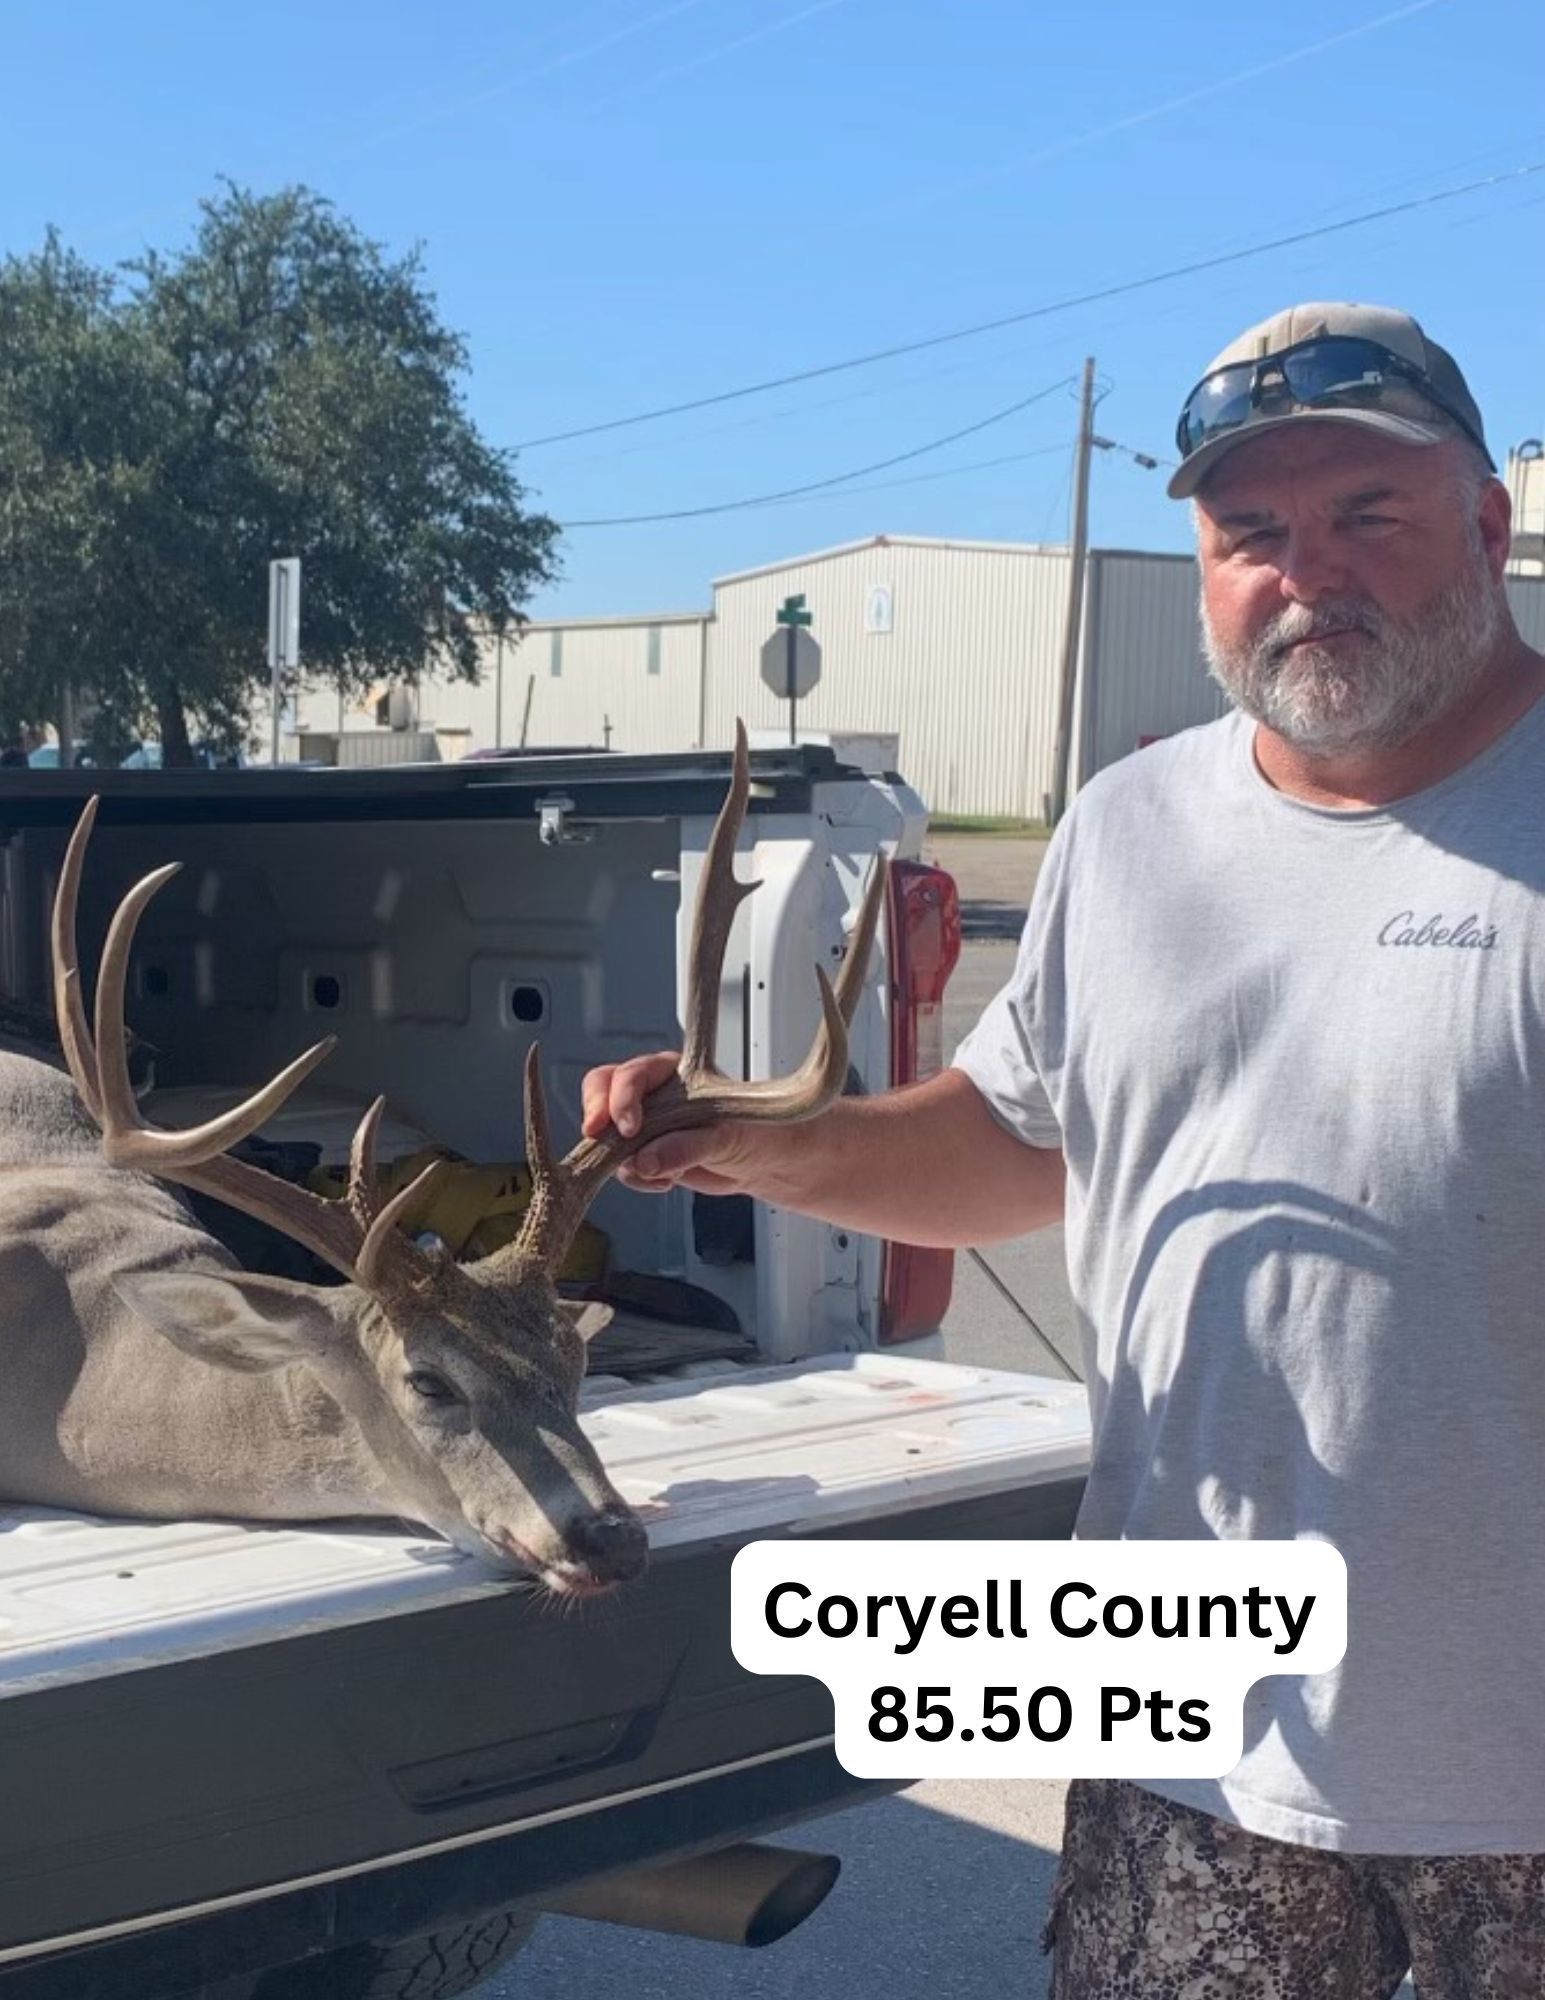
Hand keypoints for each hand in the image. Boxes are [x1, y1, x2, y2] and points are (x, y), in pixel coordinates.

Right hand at [580, 1053, 759, 1196]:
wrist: (763, 1164)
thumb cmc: (756, 1134)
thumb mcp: (727, 1137)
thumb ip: (687, 1146)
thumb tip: (645, 1159)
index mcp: (673, 1072)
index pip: (631, 1073)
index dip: (622, 1098)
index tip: (629, 1128)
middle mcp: (653, 1092)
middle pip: (602, 1088)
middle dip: (598, 1113)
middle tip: (598, 1137)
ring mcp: (645, 1123)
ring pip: (605, 1130)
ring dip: (620, 1154)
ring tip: (661, 1172)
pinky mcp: (645, 1152)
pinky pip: (622, 1164)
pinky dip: (638, 1177)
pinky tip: (668, 1181)